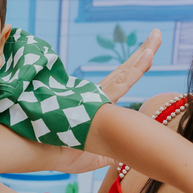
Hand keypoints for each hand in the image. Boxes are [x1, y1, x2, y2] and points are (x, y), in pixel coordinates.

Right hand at [41, 29, 161, 176]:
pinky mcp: (95, 99)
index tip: (147, 54)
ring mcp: (96, 95)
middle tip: (157, 33)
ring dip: (144, 54)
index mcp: (94, 104)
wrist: (34, 149)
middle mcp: (97, 95)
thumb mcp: (88, 159)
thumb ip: (103, 156)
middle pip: (125, 71)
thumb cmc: (55, 153)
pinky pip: (121, 83)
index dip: (134, 68)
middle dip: (143, 52)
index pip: (120, 82)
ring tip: (157, 35)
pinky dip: (135, 70)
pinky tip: (149, 55)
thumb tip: (116, 159)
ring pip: (126, 73)